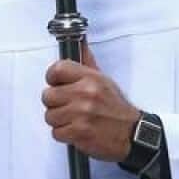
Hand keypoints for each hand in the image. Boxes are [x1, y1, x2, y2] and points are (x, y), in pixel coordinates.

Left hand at [43, 43, 140, 162]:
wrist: (131, 133)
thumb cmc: (116, 108)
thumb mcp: (104, 80)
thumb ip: (87, 64)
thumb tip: (80, 44)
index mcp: (91, 78)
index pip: (57, 69)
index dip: (52, 78)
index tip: (56, 84)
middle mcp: (85, 94)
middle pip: (48, 96)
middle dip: (55, 103)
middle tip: (68, 105)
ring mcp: (81, 114)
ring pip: (50, 116)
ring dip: (59, 120)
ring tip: (74, 119)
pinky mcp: (79, 132)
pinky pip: (56, 133)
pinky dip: (65, 134)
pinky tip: (77, 129)